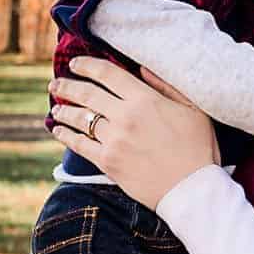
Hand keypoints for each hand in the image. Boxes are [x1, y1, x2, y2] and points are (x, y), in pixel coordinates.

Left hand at [50, 55, 218, 207]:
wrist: (192, 190)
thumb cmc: (198, 148)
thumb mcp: (193, 110)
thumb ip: (166, 86)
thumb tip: (141, 68)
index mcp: (145, 99)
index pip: (107, 74)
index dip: (87, 65)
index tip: (75, 63)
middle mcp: (125, 116)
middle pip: (87, 93)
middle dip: (67, 85)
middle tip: (56, 82)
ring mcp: (114, 140)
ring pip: (80, 118)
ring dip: (64, 110)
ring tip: (56, 107)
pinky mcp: (108, 162)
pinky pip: (79, 145)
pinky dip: (65, 135)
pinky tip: (58, 130)